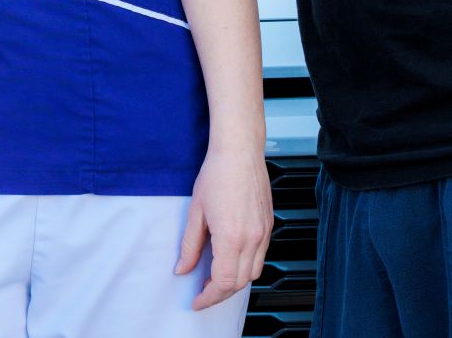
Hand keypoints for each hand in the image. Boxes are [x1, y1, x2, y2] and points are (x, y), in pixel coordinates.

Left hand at [177, 143, 271, 309]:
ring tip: (216, 277)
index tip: (197, 300)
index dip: (209, 296)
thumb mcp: (195, 212)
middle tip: (203, 291)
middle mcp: (252, 238)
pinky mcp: (269, 226)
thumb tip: (182, 268)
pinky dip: (246, 265)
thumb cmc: (217, 174)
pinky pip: (260, 256)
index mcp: (231, 237)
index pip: (223, 282)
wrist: (239, 151)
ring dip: (236, 281)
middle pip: (240, 282)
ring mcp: (264, 233)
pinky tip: (232, 259)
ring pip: (253, 272)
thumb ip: (189, 245)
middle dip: (221, 293)